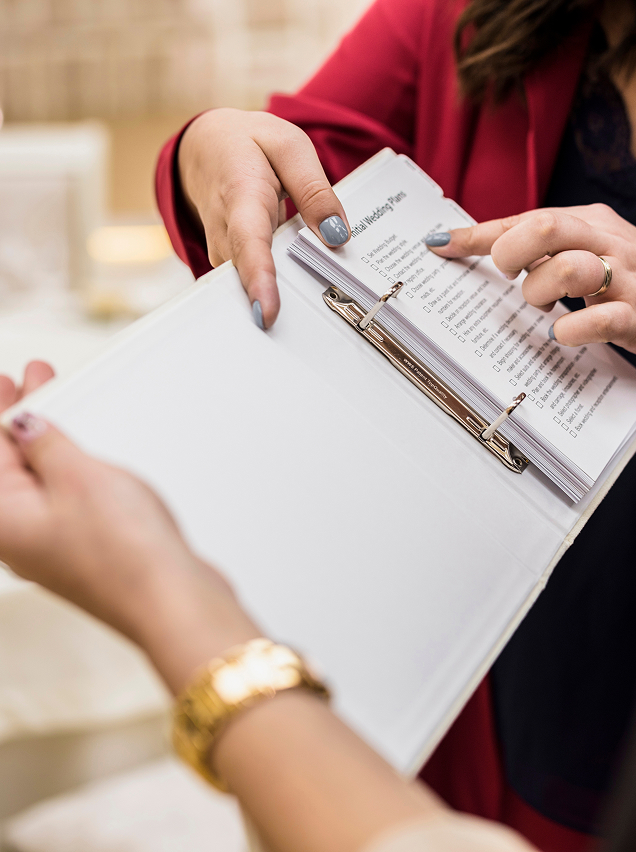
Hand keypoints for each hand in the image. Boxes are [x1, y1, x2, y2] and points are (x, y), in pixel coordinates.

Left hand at [0, 364, 258, 692]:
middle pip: (11, 469)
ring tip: (57, 410)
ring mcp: (53, 546)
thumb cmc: (123, 555)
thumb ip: (45, 444)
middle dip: (19, 423)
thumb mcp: (77, 476)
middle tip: (26, 384)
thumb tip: (25, 425)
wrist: (170, 599)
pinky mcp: (84, 550)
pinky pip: (65, 499)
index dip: (1, 412)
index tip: (5, 384)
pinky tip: (81, 456)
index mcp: (4, 519)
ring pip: (39, 483)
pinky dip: (68, 469)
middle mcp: (21, 538)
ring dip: (45, 443)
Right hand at [178, 108, 350, 328]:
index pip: (249, 244)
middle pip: (247, 279)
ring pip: (249, 288)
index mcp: (241, 196)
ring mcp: (224, 254)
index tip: (266, 314)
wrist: (205, 147)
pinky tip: (302, 301)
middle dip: (277, 305)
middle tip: (314, 336)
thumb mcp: (289, 147)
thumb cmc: (249, 145)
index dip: (258, 281)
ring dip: (281, 303)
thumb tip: (338, 236)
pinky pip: (253, 285)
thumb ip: (315, 191)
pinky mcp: (230, 265)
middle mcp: (225, 233)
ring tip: (314, 325)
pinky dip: (277, 293)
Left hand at [427, 204, 635, 350]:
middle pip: (546, 227)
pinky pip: (596, 320)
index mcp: (591, 223)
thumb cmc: (622, 283)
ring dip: (539, 291)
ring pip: (568, 269)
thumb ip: (538, 248)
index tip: (440, 244)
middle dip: (510, 252)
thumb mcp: (584, 253)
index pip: (527, 217)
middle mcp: (609, 242)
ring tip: (541, 305)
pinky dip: (568, 331)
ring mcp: (626, 279)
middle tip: (508, 273)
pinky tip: (559, 333)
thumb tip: (472, 244)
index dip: (479, 233)